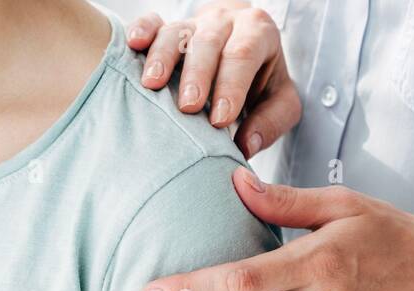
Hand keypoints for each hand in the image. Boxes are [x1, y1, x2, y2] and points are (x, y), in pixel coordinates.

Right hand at [127, 2, 300, 156]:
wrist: (243, 57)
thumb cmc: (261, 83)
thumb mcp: (280, 103)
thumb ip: (270, 122)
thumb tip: (245, 146)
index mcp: (258, 33)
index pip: (244, 54)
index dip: (231, 85)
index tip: (219, 119)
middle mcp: (225, 22)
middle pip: (208, 41)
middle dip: (197, 74)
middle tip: (187, 106)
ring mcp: (193, 24)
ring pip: (176, 32)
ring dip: (162, 57)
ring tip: (152, 85)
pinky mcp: (167, 28)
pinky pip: (153, 23)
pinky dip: (142, 31)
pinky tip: (133, 44)